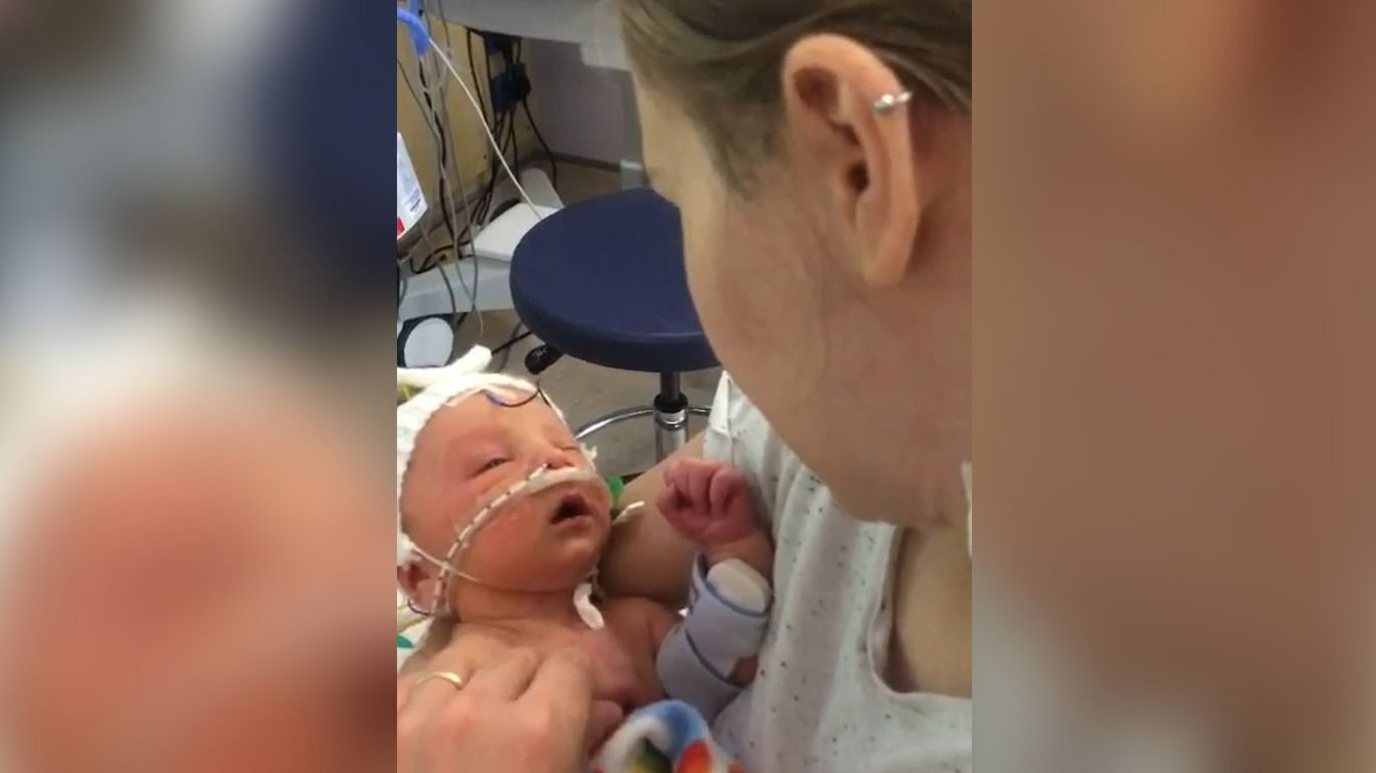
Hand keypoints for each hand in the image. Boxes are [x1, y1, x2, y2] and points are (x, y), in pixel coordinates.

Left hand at [398, 647, 623, 772]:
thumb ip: (587, 745)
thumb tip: (605, 710)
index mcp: (540, 730)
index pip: (572, 664)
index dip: (576, 686)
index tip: (573, 706)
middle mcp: (480, 707)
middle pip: (520, 658)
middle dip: (529, 684)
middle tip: (524, 722)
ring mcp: (421, 713)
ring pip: (463, 658)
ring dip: (476, 682)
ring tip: (475, 720)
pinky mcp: (381, 723)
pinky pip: (411, 679)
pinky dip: (425, 691)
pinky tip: (430, 718)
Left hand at [657, 459, 758, 549]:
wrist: (725, 543)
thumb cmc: (701, 526)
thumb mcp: (675, 517)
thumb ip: (664, 502)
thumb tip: (672, 487)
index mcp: (686, 474)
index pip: (672, 467)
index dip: (675, 486)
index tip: (685, 503)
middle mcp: (703, 468)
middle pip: (684, 466)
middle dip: (688, 493)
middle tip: (699, 509)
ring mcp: (720, 470)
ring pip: (700, 470)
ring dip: (701, 497)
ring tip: (709, 509)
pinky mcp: (735, 477)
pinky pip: (719, 479)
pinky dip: (716, 499)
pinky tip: (721, 509)